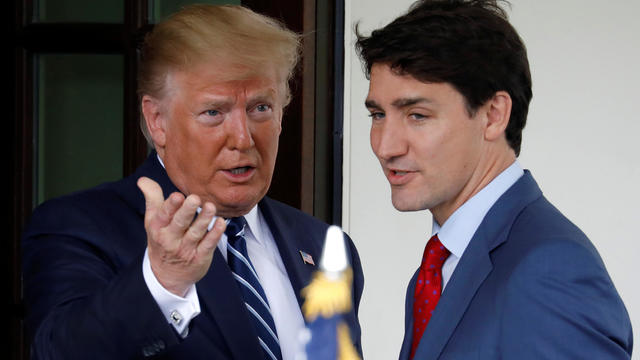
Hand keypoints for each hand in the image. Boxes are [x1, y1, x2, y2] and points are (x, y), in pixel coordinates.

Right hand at [137, 176, 225, 296]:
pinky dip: (215, 235)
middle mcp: (171, 239)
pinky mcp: (200, 258)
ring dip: (204, 219)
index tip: (177, 195)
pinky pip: (208, 245)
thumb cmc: (161, 240)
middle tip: (195, 198)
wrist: (166, 276)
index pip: (164, 215)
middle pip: (180, 223)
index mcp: (158, 228)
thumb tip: (143, 179)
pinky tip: (221, 223)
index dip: (170, 205)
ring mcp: (186, 250)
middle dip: (187, 211)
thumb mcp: (152, 220)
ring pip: (196, 233)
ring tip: (210, 207)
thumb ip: (152, 198)